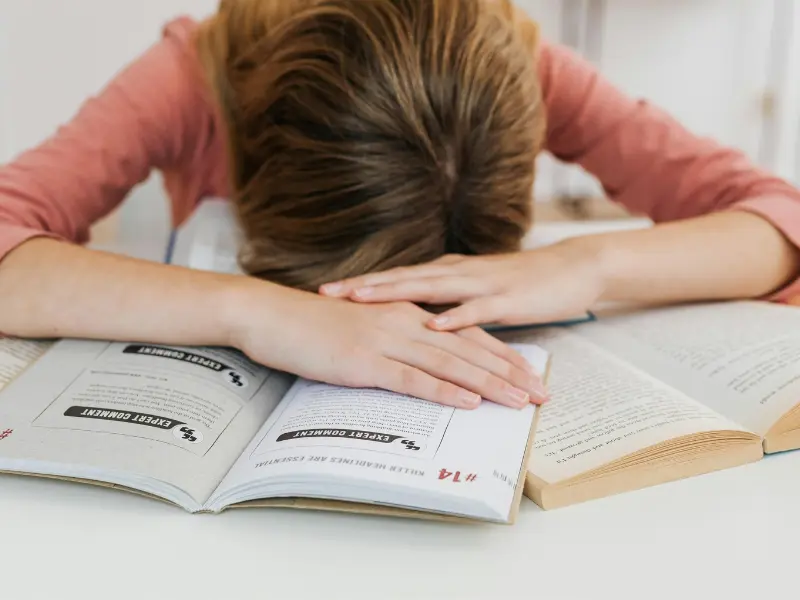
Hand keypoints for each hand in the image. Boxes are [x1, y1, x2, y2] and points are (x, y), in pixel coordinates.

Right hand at [226, 282, 548, 408]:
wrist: (271, 314)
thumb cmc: (312, 324)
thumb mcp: (362, 327)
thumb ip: (393, 340)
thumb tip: (417, 362)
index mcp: (406, 313)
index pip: (466, 335)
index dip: (501, 355)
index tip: (528, 373)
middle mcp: (404, 323)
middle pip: (469, 349)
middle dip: (510, 372)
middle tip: (542, 393)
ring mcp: (386, 341)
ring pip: (450, 364)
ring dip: (489, 384)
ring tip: (521, 401)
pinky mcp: (365, 361)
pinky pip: (413, 378)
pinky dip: (444, 391)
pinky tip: (469, 402)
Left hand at [319, 239, 604, 330]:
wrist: (573, 268)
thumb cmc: (522, 284)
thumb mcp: (475, 291)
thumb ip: (447, 300)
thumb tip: (416, 317)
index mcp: (449, 273)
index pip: (397, 278)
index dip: (362, 284)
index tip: (327, 291)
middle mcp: (458, 273)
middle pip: (403, 279)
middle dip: (364, 286)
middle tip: (328, 292)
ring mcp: (482, 284)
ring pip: (431, 287)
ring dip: (395, 292)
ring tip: (362, 298)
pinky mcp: (507, 299)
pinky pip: (478, 309)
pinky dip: (455, 315)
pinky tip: (434, 323)